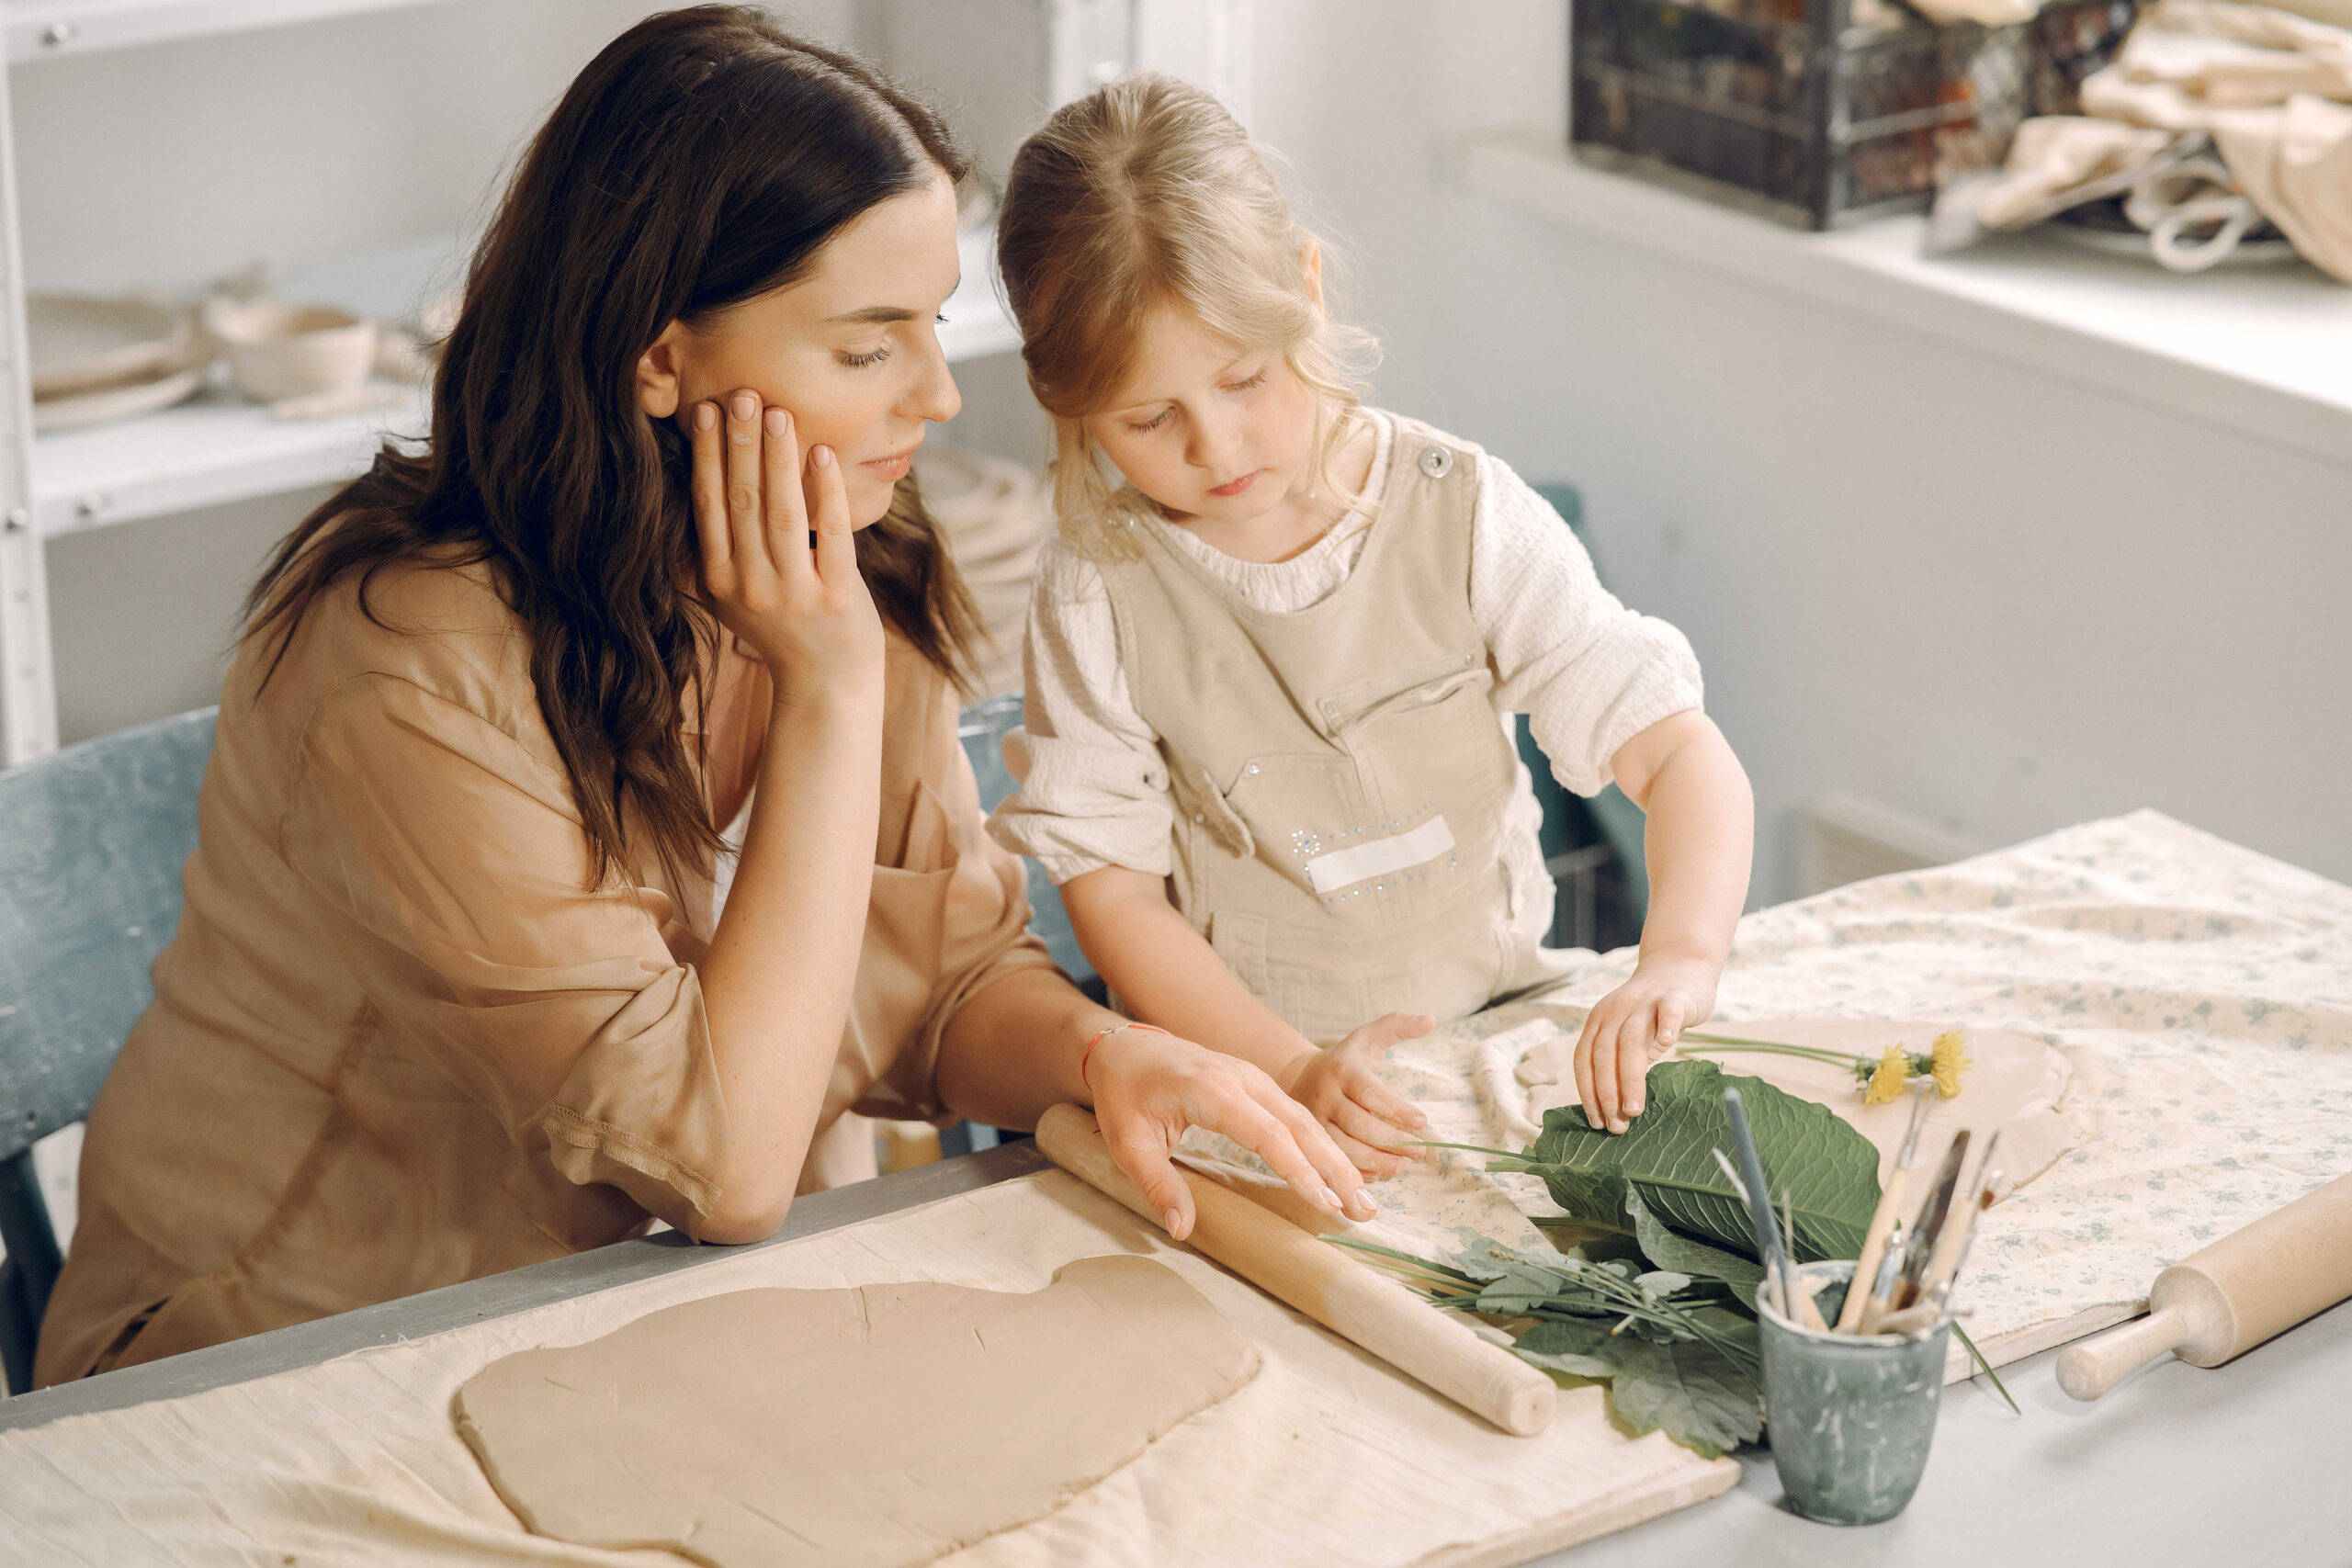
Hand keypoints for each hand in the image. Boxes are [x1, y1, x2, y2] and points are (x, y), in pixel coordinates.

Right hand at [689, 390, 883, 700]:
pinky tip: (822, 453)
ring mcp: (793, 593)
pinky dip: (824, 491)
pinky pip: (829, 533)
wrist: (826, 684)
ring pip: (781, 511)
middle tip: (741, 394)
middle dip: (740, 444)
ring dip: (779, 457)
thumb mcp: (732, 598)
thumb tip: (693, 487)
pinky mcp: (836, 596)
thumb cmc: (781, 631)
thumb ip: (711, 555)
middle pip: (741, 501)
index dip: (706, 456)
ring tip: (778, 412)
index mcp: (718, 580)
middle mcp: (750, 586)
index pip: (708, 506)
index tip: (704, 410)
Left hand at [1088, 1025, 1377, 1241]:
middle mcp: (1241, 1078)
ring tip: (1360, 1199)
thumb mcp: (1129, 1144)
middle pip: (1299, 1124)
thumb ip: (1158, 1185)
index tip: (1323, 1201)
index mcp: (1210, 1090)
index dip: (1297, 1168)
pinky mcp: (1256, 1083)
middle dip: (1335, 1168)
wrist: (1124, 1047)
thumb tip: (1182, 1230)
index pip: (1265, 1132)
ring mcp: (1252, 1077)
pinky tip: (1336, 1172)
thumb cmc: (1124, 1094)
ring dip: (1335, 1158)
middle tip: (1362, 1210)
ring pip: (1304, 1118)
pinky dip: (1319, 1144)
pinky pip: (1294, 1114)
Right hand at [1274, 1013, 1434, 1177]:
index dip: (1395, 1108)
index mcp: (1343, 1071)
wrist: (1301, 1076)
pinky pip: (1334, 1160)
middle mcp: (1326, 1097)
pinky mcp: (1312, 1140)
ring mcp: (1317, 1121)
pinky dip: (1357, 1171)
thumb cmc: (1347, 1059)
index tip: (1422, 1121)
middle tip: (1420, 1151)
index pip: (1370, 1091)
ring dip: (1375, 1161)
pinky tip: (1379, 1174)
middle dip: (1390, 1141)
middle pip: (1358, 1124)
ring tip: (1402, 1166)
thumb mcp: (1368, 1037)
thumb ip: (1398, 1026)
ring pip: (1343, 1147)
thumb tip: (1430, 1020)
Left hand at [1572, 956, 1719, 1133]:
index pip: (1584, 1059)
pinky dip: (1666, 1025)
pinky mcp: (1675, 997)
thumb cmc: (1651, 1014)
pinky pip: (1668, 1010)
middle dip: (1607, 1093)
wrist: (1678, 968)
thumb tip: (1613, 1110)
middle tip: (1617, 1126)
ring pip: (1631, 1040)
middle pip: (1604, 1054)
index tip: (1596, 1122)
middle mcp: (1615, 1010)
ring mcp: (1644, 1001)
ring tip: (1634, 1110)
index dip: (1587, 1092)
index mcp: (1598, 1021)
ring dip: (1630, 1078)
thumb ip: (1618, 1062)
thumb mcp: (1626, 1034)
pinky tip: (1668, 1045)